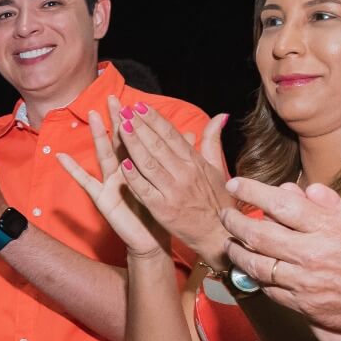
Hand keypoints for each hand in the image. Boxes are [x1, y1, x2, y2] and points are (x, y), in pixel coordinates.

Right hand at [57, 108, 164, 258]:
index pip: (138, 138)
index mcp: (140, 166)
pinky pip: (86, 182)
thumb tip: (190, 132)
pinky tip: (62, 158)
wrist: (153, 239)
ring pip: (105, 155)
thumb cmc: (160, 211)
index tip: (133, 100)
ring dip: (97, 135)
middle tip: (111, 98)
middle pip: (119, 141)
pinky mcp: (103, 198)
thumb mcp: (170, 181)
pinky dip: (74, 170)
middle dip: (116, 120)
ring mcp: (110, 183)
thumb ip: (176, 155)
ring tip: (91, 116)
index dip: (136, 120)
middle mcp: (123, 171)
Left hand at [111, 96, 230, 262]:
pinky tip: (123, 164)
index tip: (139, 106)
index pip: (171, 135)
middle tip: (124, 111)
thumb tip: (219, 116)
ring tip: (120, 128)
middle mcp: (185, 173)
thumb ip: (213, 141)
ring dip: (134, 144)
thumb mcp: (217, 168)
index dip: (154, 119)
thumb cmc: (217, 201)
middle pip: (158, 145)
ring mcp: (173, 191)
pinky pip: (145, 190)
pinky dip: (134, 177)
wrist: (217, 234)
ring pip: (149, 163)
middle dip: (140, 126)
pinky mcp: (163, 209)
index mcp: (195, 162)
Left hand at [222, 138, 340, 332]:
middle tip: (224, 214)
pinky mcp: (306, 306)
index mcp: (330, 226)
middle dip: (235, 222)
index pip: (279, 203)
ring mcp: (306, 282)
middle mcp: (313, 254)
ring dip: (238, 252)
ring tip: (229, 242)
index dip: (251, 192)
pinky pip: (270, 290)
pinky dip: (256, 278)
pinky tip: (251, 269)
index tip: (234, 184)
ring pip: (257, 265)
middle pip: (259, 234)